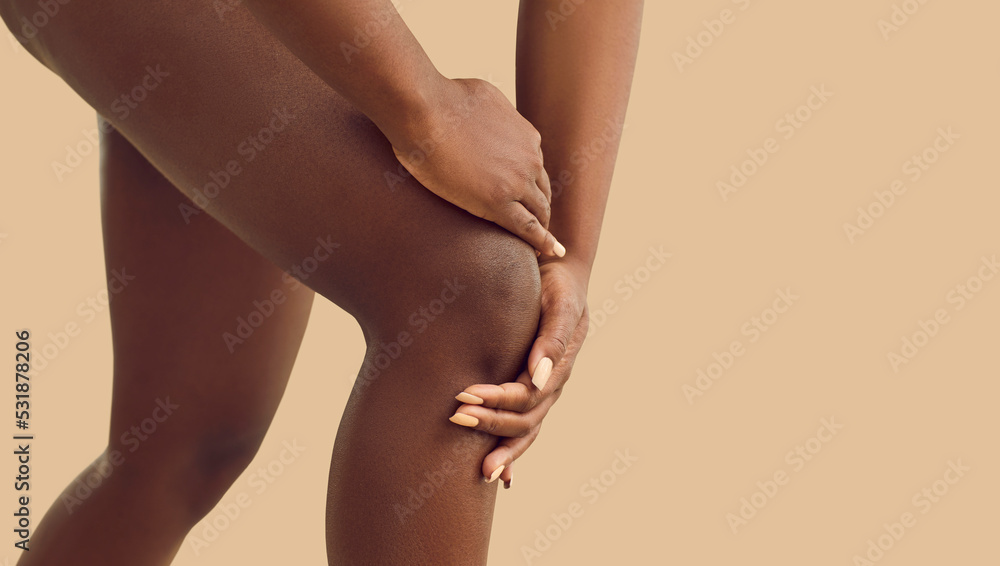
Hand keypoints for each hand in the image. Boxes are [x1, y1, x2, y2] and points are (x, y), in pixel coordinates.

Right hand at [389, 78, 564, 257]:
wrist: (425, 110)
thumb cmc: (443, 99)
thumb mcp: (485, 96)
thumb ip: (495, 114)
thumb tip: (486, 115)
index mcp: (528, 137)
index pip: (536, 168)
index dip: (533, 185)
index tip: (528, 197)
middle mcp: (529, 159)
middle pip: (543, 192)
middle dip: (542, 210)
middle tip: (540, 228)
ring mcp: (516, 182)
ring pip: (539, 211)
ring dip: (542, 228)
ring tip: (541, 246)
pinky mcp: (497, 202)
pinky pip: (527, 228)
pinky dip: (541, 242)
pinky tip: (547, 253)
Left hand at [448, 258, 589, 485]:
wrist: (558, 273)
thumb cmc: (558, 286)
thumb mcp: (562, 304)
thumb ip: (553, 338)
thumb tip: (538, 377)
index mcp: (560, 367)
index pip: (529, 395)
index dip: (498, 400)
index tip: (464, 395)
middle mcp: (551, 385)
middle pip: (524, 420)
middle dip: (491, 425)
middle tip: (456, 419)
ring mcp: (542, 391)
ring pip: (523, 430)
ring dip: (498, 444)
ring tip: (474, 465)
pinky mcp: (527, 388)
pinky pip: (519, 425)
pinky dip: (507, 451)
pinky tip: (492, 473)